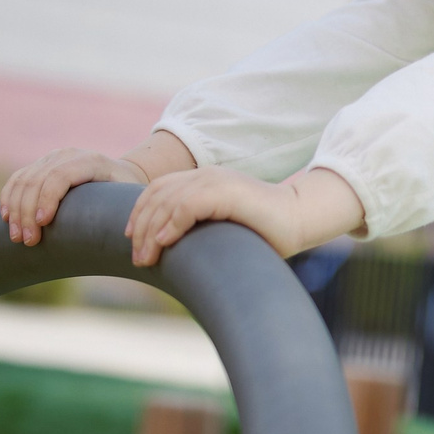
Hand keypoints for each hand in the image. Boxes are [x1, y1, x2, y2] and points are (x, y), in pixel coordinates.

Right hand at [0, 148, 146, 245]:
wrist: (122, 174)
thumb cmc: (127, 193)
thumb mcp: (130, 198)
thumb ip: (123, 209)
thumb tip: (122, 235)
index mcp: (91, 161)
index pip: (61, 175)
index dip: (48, 198)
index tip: (42, 224)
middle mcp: (68, 155)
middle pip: (38, 179)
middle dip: (28, 212)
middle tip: (27, 240)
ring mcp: (51, 158)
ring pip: (24, 180)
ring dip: (16, 209)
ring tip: (17, 237)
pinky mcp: (40, 165)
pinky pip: (18, 179)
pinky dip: (9, 197)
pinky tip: (6, 217)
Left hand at [123, 166, 363, 266]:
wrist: (300, 219)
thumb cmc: (266, 230)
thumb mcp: (223, 224)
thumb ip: (200, 227)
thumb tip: (172, 251)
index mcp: (204, 178)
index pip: (158, 189)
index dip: (140, 212)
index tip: (133, 239)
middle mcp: (206, 174)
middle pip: (157, 195)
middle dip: (141, 228)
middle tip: (138, 258)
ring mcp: (216, 181)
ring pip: (167, 202)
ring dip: (151, 233)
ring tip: (146, 258)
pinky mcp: (226, 193)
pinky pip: (188, 207)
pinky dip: (172, 225)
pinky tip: (165, 244)